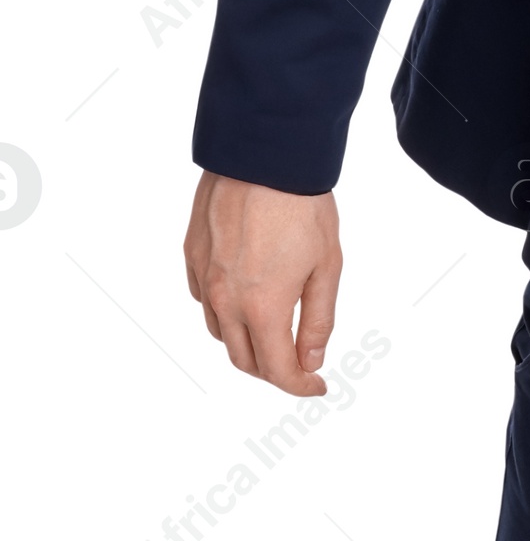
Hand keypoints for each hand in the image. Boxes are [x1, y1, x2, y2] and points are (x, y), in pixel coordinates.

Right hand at [184, 172, 341, 397]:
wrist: (264, 154)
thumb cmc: (302, 205)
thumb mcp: (327, 266)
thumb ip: (319, 320)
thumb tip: (311, 360)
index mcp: (263, 307)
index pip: (276, 370)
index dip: (299, 385)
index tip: (317, 385)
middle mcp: (226, 300)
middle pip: (243, 359)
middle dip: (272, 371)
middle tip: (298, 363)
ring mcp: (204, 277)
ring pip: (219, 333)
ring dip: (246, 343)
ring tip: (273, 332)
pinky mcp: (191, 255)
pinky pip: (202, 300)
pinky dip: (223, 313)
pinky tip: (243, 299)